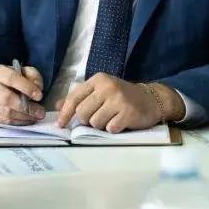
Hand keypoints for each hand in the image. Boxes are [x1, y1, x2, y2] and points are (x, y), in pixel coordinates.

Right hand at [0, 63, 44, 123]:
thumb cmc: (11, 80)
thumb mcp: (23, 72)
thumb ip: (33, 76)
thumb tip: (38, 88)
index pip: (11, 78)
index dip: (27, 88)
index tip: (39, 96)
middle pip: (6, 99)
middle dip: (26, 107)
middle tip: (40, 112)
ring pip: (6, 113)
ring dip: (24, 117)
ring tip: (36, 116)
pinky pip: (4, 122)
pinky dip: (18, 122)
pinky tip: (27, 120)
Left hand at [56, 73, 172, 131]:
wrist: (151, 100)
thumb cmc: (122, 96)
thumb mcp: (100, 92)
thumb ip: (80, 98)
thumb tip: (57, 105)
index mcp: (98, 80)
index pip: (74, 98)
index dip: (65, 113)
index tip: (60, 125)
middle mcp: (107, 87)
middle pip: (82, 113)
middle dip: (87, 120)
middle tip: (98, 117)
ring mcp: (119, 99)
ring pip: (95, 122)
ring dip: (100, 126)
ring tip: (110, 119)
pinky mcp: (128, 112)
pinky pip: (110, 128)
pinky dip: (113, 128)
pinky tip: (120, 122)